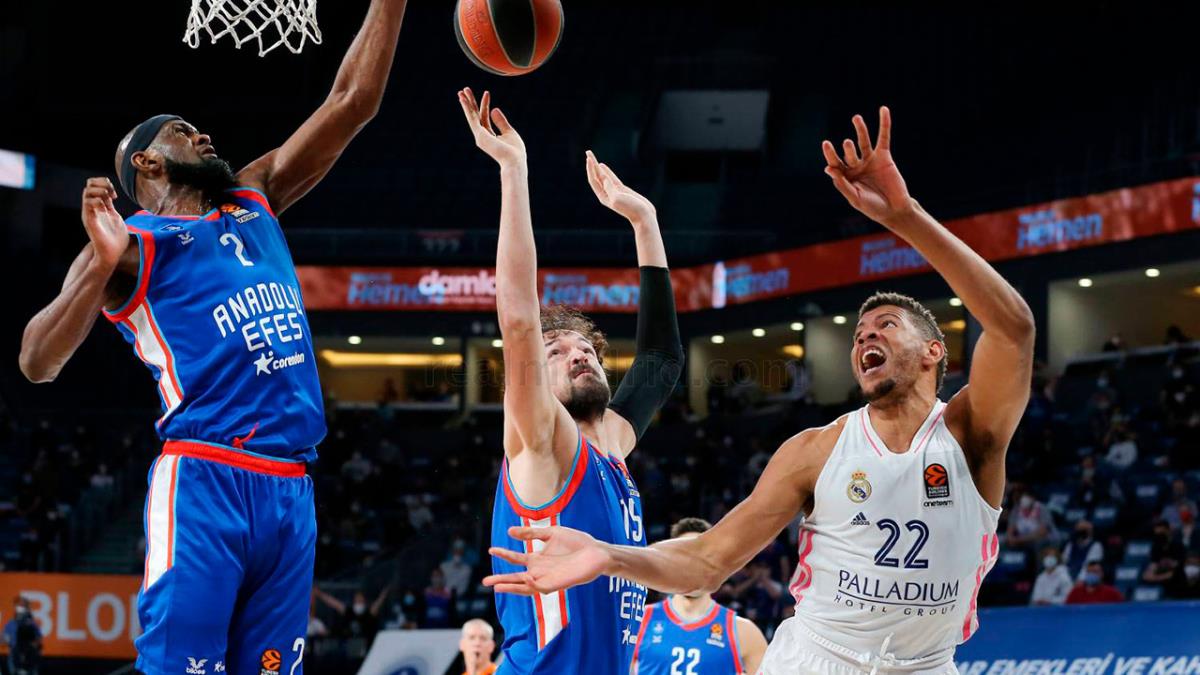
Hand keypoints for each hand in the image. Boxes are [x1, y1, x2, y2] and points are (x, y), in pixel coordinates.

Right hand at [80, 178, 127, 269]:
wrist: (112, 254)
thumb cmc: (115, 239)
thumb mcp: (115, 218)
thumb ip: (111, 207)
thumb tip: (111, 196)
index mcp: (99, 207)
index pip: (95, 185)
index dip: (105, 184)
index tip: (115, 195)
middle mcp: (92, 208)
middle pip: (89, 184)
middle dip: (102, 183)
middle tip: (113, 194)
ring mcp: (89, 213)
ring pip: (87, 191)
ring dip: (100, 191)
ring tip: (110, 198)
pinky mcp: (89, 220)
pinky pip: (87, 203)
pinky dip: (97, 200)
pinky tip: (105, 207)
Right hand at [458, 88, 525, 168]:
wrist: (515, 161)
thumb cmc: (514, 151)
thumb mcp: (509, 132)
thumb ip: (501, 122)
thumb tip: (494, 109)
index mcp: (489, 135)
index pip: (484, 117)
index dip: (484, 104)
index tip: (486, 93)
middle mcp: (482, 135)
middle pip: (474, 115)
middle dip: (470, 103)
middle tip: (464, 90)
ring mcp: (480, 136)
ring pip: (471, 116)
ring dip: (466, 103)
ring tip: (461, 92)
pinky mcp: (480, 135)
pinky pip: (473, 119)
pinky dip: (467, 108)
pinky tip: (464, 100)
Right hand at [483, 526, 610, 594]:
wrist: (597, 552)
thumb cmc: (576, 543)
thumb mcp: (551, 534)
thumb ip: (531, 534)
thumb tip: (509, 532)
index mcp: (537, 559)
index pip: (516, 559)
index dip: (504, 554)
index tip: (490, 549)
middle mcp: (540, 571)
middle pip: (516, 578)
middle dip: (501, 580)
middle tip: (485, 581)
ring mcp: (548, 579)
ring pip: (525, 587)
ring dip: (511, 587)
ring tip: (496, 586)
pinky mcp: (558, 584)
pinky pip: (541, 587)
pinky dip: (531, 584)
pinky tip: (524, 577)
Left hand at [585, 151, 655, 227]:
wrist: (643, 216)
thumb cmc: (631, 208)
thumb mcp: (617, 198)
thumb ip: (610, 188)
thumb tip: (604, 178)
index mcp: (603, 196)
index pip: (594, 180)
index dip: (590, 168)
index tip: (588, 158)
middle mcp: (606, 193)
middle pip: (596, 176)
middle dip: (591, 164)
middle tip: (588, 152)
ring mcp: (614, 191)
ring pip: (603, 176)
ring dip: (597, 166)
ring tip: (591, 157)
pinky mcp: (622, 190)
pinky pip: (611, 178)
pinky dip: (606, 171)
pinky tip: (602, 166)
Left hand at [822, 107, 914, 226]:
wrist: (894, 209)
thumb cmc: (872, 207)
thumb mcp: (855, 198)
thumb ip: (842, 184)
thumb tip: (829, 169)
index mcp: (845, 176)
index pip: (835, 162)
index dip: (830, 154)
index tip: (826, 144)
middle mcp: (856, 166)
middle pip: (849, 153)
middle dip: (848, 149)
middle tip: (848, 143)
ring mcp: (870, 160)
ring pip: (863, 141)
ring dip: (860, 129)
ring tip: (856, 118)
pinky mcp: (884, 156)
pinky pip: (884, 138)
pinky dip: (884, 124)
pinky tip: (883, 110)